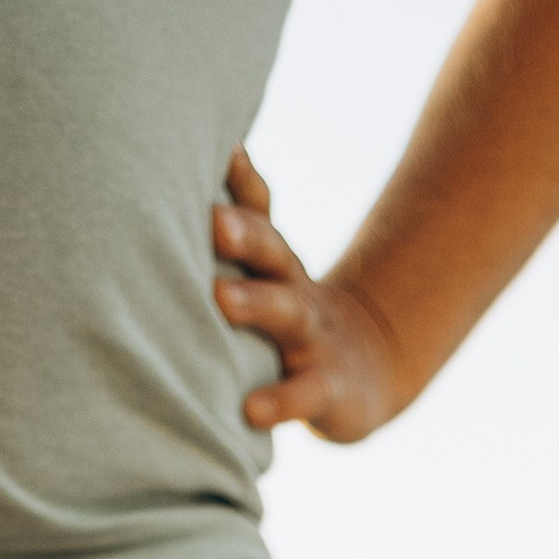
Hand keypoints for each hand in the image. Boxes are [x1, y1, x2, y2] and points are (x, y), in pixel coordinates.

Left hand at [213, 150, 405, 443]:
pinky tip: (250, 411)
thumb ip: (231, 225)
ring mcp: (312, 339)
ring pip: (285, 314)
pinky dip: (279, 402)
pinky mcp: (328, 390)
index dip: (240, 180)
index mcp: (272, 258)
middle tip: (214, 221)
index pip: (257, 210)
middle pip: (271, 252)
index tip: (221, 148)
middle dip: (244, 234)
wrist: (363, 370)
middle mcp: (292, 288)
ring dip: (255, 304)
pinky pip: (303, 395)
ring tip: (221, 298)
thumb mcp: (265, 269)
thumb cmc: (289, 314)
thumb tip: (194, 159)